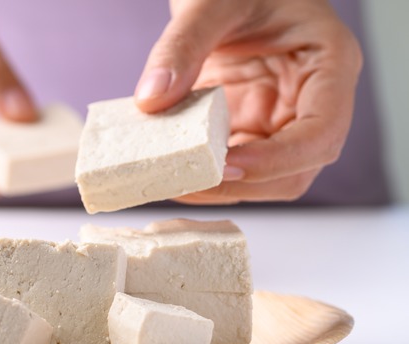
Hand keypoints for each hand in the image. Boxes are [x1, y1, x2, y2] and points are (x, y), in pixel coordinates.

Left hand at [134, 0, 361, 203]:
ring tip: (167, 181)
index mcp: (328, 65)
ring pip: (261, 179)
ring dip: (216, 188)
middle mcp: (309, 102)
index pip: (321, 134)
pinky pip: (230, 167)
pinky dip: (200, 175)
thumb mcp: (211, 2)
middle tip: (183, 182)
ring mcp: (279, 120)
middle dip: (240, 184)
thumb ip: (182, 45)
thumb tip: (152, 99)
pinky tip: (166, 169)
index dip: (277, 160)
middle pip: (294, 172)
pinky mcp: (248, 128)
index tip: (227, 165)